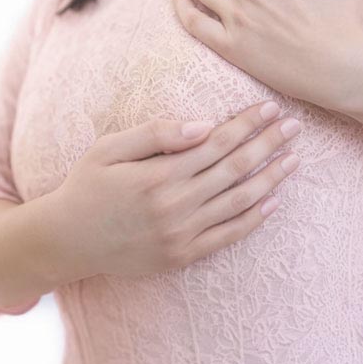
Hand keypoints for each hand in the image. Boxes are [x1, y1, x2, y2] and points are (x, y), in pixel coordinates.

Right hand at [52, 100, 302, 277]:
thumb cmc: (86, 186)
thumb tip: (203, 125)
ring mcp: (181, 235)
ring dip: (271, 178)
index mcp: (157, 175)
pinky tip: (274, 201)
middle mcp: (175, 206)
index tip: (270, 107)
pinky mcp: (183, 256)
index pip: (216, 143)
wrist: (67, 241)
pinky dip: (254, 218)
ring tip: (294, 159)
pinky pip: (228, 236)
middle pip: (235, 169)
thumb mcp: (108, 149)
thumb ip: (156, 135)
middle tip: (295, 126)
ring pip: (239, 202)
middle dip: (268, 144)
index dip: (247, 124)